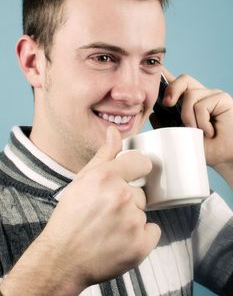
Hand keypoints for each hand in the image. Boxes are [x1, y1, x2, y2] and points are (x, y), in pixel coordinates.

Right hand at [1, 126, 159, 295]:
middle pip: (140, 193)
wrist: (62, 259)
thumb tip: (114, 131)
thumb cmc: (70, 218)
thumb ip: (104, 154)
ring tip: (110, 229)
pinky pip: (152, 231)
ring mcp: (132, 222)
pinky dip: (140, 237)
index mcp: (105, 176)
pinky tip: (120, 240)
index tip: (132, 177)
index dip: (136, 170)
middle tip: (107, 213)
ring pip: (143, 213)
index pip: (141, 162)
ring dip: (131, 220)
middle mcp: (121, 196)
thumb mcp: (82, 180)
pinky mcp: (140, 245)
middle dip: (127, 201)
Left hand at [150, 68, 232, 186]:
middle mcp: (201, 96)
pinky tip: (209, 131)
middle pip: (183, 79)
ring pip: (190, 95)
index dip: (167, 74)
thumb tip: (153, 114)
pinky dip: (201, 121)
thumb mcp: (181, 137)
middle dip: (172, 89)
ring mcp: (212, 96)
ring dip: (188, 117)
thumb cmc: (206, 148)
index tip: (157, 69)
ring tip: (197, 131)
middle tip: (166, 104)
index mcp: (190, 103)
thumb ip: (167, 125)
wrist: (225, 157)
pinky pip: (201, 105)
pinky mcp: (222, 99)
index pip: (177, 84)